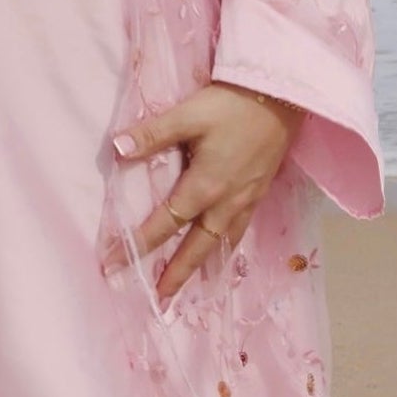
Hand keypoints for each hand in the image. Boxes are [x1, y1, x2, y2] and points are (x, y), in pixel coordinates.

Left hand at [105, 82, 302, 301]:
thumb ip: (153, 134)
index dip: (137, 245)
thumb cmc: (233, 104)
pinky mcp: (259, 191)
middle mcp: (226, 201)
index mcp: (204, 186)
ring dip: (203, 265)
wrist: (283, 96)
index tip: (113, 264)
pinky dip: (227, 246)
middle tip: (160, 299)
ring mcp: (246, 199)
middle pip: (197, 247)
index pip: (164, 224)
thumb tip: (117, 149)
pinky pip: (240, 229)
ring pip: (222, 242)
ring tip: (190, 285)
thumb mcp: (188, 114)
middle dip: (177, 274)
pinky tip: (223, 248)